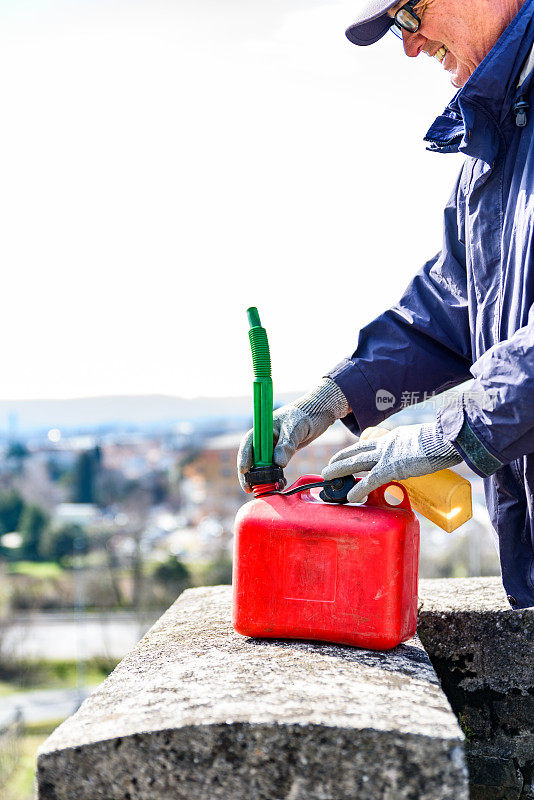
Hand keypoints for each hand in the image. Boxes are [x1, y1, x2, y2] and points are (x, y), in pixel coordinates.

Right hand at [237, 378, 349, 492]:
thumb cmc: (305, 415)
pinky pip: (273, 467)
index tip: (244, 470)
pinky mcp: (280, 453)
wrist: (318, 414)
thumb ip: (286, 445)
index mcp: (263, 428)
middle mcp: (265, 438)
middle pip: (252, 457)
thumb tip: (278, 464)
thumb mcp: (295, 428)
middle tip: (249, 488)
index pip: (249, 443)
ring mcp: (272, 446)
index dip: (244, 457)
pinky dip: (274, 477)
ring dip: (262, 478)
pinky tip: (280, 484)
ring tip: (267, 489)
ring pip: (262, 465)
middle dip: (249, 473)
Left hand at [321, 422, 461, 503]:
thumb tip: (424, 457)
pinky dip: (359, 489)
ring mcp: (388, 455)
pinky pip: (370, 480)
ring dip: (340, 470)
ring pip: (356, 463)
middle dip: (340, 459)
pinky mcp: (392, 467)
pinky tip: (350, 497)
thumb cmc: (443, 441)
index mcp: (394, 438)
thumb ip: (419, 449)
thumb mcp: (424, 442)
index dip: (355, 451)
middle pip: (357, 451)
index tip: (345, 456)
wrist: (447, 438)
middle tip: (329, 467)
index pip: (369, 445)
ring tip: (327, 477)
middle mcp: (387, 444)